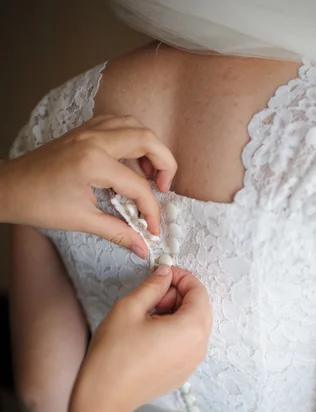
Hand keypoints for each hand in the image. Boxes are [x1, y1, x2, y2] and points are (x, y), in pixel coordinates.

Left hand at [2, 115, 176, 256]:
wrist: (10, 188)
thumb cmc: (39, 204)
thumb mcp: (81, 221)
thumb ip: (117, 232)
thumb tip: (142, 247)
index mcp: (93, 163)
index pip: (138, 185)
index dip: (151, 210)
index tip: (152, 228)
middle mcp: (94, 139)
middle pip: (147, 139)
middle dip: (165, 164)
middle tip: (163, 188)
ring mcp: (88, 130)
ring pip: (134, 125)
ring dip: (149, 147)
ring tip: (149, 173)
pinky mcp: (84, 130)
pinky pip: (118, 123)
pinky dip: (132, 138)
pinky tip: (130, 160)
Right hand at [70, 266, 211, 411]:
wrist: (105, 397)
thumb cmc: (114, 355)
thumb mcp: (130, 308)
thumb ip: (153, 285)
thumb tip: (165, 272)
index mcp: (191, 328)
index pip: (199, 291)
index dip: (181, 277)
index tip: (162, 274)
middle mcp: (199, 347)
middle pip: (199, 308)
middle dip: (179, 295)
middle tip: (152, 296)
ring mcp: (192, 363)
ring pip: (193, 326)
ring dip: (176, 313)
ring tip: (148, 316)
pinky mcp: (182, 373)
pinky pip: (187, 343)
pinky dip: (174, 331)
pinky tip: (149, 334)